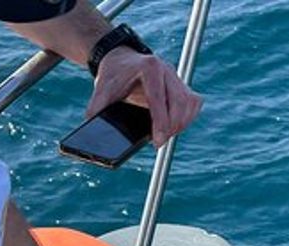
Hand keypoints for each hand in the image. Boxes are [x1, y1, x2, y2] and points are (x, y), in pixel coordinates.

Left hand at [86, 48, 202, 146]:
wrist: (121, 60)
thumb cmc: (112, 76)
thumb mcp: (100, 90)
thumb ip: (96, 109)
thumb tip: (96, 132)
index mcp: (148, 67)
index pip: (159, 97)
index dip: (160, 122)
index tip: (158, 141)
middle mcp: (166, 69)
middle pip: (179, 102)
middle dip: (172, 126)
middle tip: (159, 141)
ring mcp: (175, 76)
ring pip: (189, 103)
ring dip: (181, 123)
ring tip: (165, 136)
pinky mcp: (180, 84)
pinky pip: (193, 102)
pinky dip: (187, 117)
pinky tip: (175, 127)